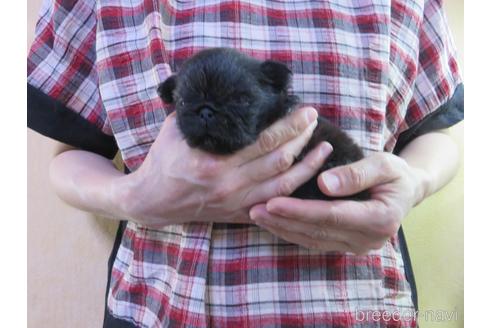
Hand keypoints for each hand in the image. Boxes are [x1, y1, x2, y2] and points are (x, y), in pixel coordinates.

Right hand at [114, 107, 332, 227]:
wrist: (151, 201)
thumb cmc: (163, 161)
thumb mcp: (176, 130)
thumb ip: (202, 113)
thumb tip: (224, 90)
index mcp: (215, 162)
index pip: (264, 141)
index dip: (290, 125)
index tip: (305, 110)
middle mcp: (230, 184)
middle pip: (280, 160)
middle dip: (303, 138)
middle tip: (314, 119)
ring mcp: (236, 202)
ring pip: (284, 185)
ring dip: (308, 165)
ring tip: (325, 147)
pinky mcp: (238, 213)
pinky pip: (275, 203)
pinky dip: (294, 189)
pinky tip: (307, 175)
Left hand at [250, 152, 429, 253]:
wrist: (406, 191)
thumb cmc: (395, 173)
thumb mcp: (384, 164)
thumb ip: (356, 174)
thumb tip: (324, 183)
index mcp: (380, 219)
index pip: (332, 215)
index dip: (300, 210)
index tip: (273, 202)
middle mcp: (369, 240)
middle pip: (318, 231)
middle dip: (284, 221)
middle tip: (254, 210)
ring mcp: (357, 246)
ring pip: (313, 240)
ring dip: (283, 228)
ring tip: (257, 216)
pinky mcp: (347, 246)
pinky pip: (315, 241)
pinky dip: (292, 232)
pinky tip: (274, 224)